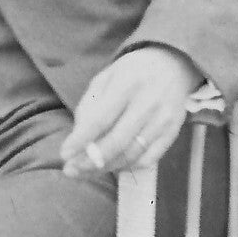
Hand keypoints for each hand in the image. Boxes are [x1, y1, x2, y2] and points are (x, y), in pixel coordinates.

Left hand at [60, 46, 203, 177]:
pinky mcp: (173, 133)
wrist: (173, 65)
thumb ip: (90, 105)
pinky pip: (148, 159)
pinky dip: (127, 166)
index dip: (81, 139)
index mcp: (127, 84)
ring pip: (132, 154)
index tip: (64, 154)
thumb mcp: (105, 77)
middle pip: (118, 141)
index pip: (101, 118)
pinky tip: (111, 166)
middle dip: (91, 160)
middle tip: (71, 170)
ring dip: (106, 167)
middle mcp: (148, 103)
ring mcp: (163, 120)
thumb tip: (78, 136)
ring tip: (86, 171)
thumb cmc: (131, 72)